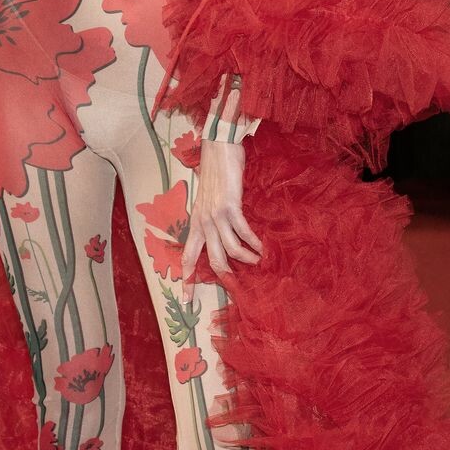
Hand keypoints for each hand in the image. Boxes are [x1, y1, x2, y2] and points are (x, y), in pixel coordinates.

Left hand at [181, 141, 262, 287]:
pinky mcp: (230, 208)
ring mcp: (215, 216)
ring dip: (246, 259)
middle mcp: (203, 222)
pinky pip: (243, 233)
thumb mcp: (207, 201)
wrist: (219, 149)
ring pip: (230, 250)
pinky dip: (254, 243)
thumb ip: (211, 219)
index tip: (187, 300)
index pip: (187, 257)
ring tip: (258, 262)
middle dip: (224, 277)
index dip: (186, 279)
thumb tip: (221, 236)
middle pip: (212, 260)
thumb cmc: (216, 173)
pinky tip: (262, 247)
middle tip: (237, 287)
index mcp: (196, 223)